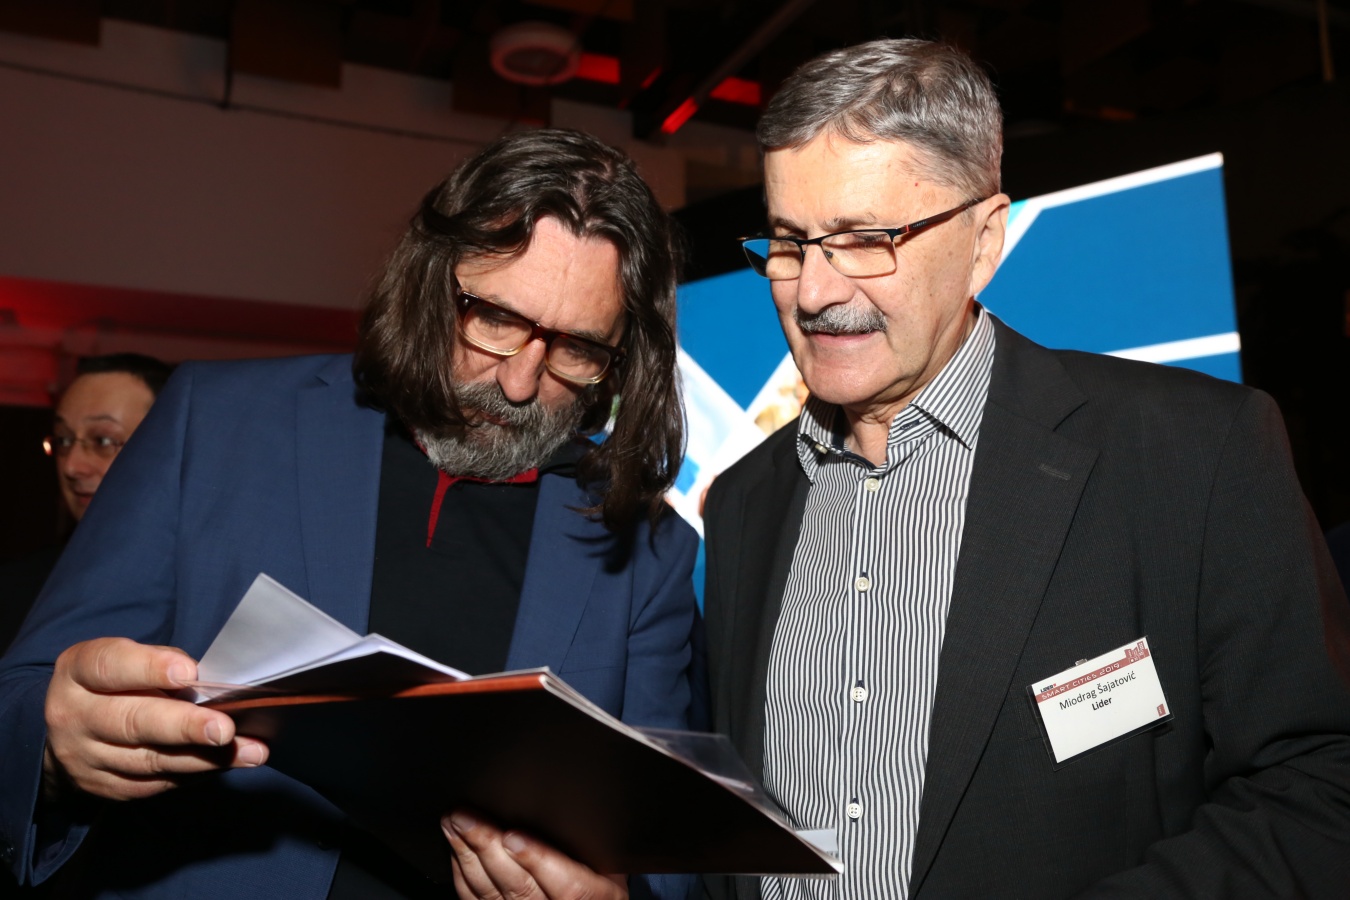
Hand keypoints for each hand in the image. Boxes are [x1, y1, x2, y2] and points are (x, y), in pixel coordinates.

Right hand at [43, 637, 268, 800]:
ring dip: (205, 758)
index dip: (149, 668)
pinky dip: (195, 773)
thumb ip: (162, 665)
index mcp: (78, 672)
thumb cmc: (117, 682)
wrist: (72, 728)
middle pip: (131, 722)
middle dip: (184, 726)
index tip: (189, 673)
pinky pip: (155, 783)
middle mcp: (74, 716)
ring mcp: (84, 758)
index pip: (110, 666)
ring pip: (149, 760)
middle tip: (225, 729)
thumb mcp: (128, 659)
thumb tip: (210, 686)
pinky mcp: (103, 787)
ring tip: (250, 751)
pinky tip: (226, 764)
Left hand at [442, 810, 626, 899]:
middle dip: (488, 848)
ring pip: (491, 893)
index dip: (538, 859)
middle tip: (466, 817)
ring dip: (468, 855)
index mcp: (595, 897)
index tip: (514, 836)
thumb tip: (575, 806)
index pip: (568, 885)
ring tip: (454, 823)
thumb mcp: (611, 861)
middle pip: (519, 887)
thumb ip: (592, 842)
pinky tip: (456, 847)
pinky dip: (463, 873)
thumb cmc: (600, 884)